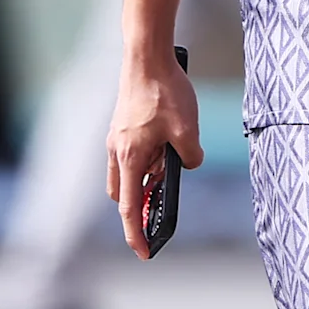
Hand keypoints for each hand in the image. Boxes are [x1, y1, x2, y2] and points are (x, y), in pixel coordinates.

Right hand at [105, 45, 203, 258]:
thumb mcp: (188, 130)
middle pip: (124, 193)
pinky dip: (148, 159)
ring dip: (147, 178)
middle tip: (161, 209)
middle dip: (141, 205)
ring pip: (129, 172)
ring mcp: (118, 137)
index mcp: (129, 158)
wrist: (147, 54)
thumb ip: (191, 156)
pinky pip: (133, 153)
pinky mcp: (124, 125)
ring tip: (172, 165)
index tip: (144, 253)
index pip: (129, 208)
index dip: (136, 234)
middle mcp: (117, 151)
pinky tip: (170, 143)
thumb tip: (190, 163)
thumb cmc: (164, 91)